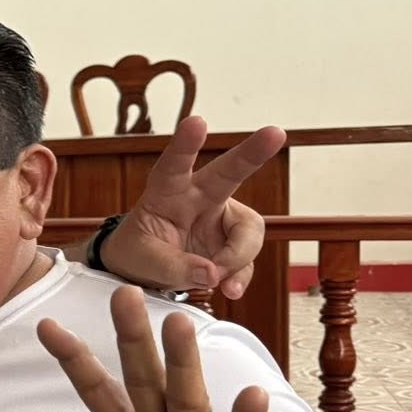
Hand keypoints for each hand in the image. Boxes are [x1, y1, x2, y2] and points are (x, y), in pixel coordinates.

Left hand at [100, 117, 284, 297]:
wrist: (142, 271)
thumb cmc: (135, 252)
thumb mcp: (139, 260)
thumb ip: (170, 266)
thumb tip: (210, 273)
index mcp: (166, 192)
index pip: (174, 166)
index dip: (185, 145)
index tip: (196, 122)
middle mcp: (199, 198)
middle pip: (229, 173)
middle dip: (252, 153)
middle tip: (275, 132)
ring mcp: (221, 220)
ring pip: (249, 230)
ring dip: (237, 257)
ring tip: (214, 279)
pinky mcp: (233, 244)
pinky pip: (248, 260)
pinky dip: (240, 276)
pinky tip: (230, 289)